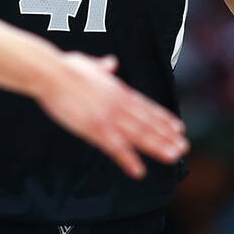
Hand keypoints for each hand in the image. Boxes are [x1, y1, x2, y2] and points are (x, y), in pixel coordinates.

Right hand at [36, 54, 187, 178]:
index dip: (163, 118)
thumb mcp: (88, 63)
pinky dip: (129, 160)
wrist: (49, 73)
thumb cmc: (64, 67)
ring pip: (138, 135)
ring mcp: (108, 117)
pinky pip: (115, 148)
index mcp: (116, 89)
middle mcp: (118, 104)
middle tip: (183, 147)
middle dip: (166, 136)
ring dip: (157, 147)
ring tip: (173, 157)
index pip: (145, 106)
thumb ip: (102, 66)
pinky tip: (139, 171)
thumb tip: (111, 62)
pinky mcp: (94, 128)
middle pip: (147, 122)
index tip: (178, 127)